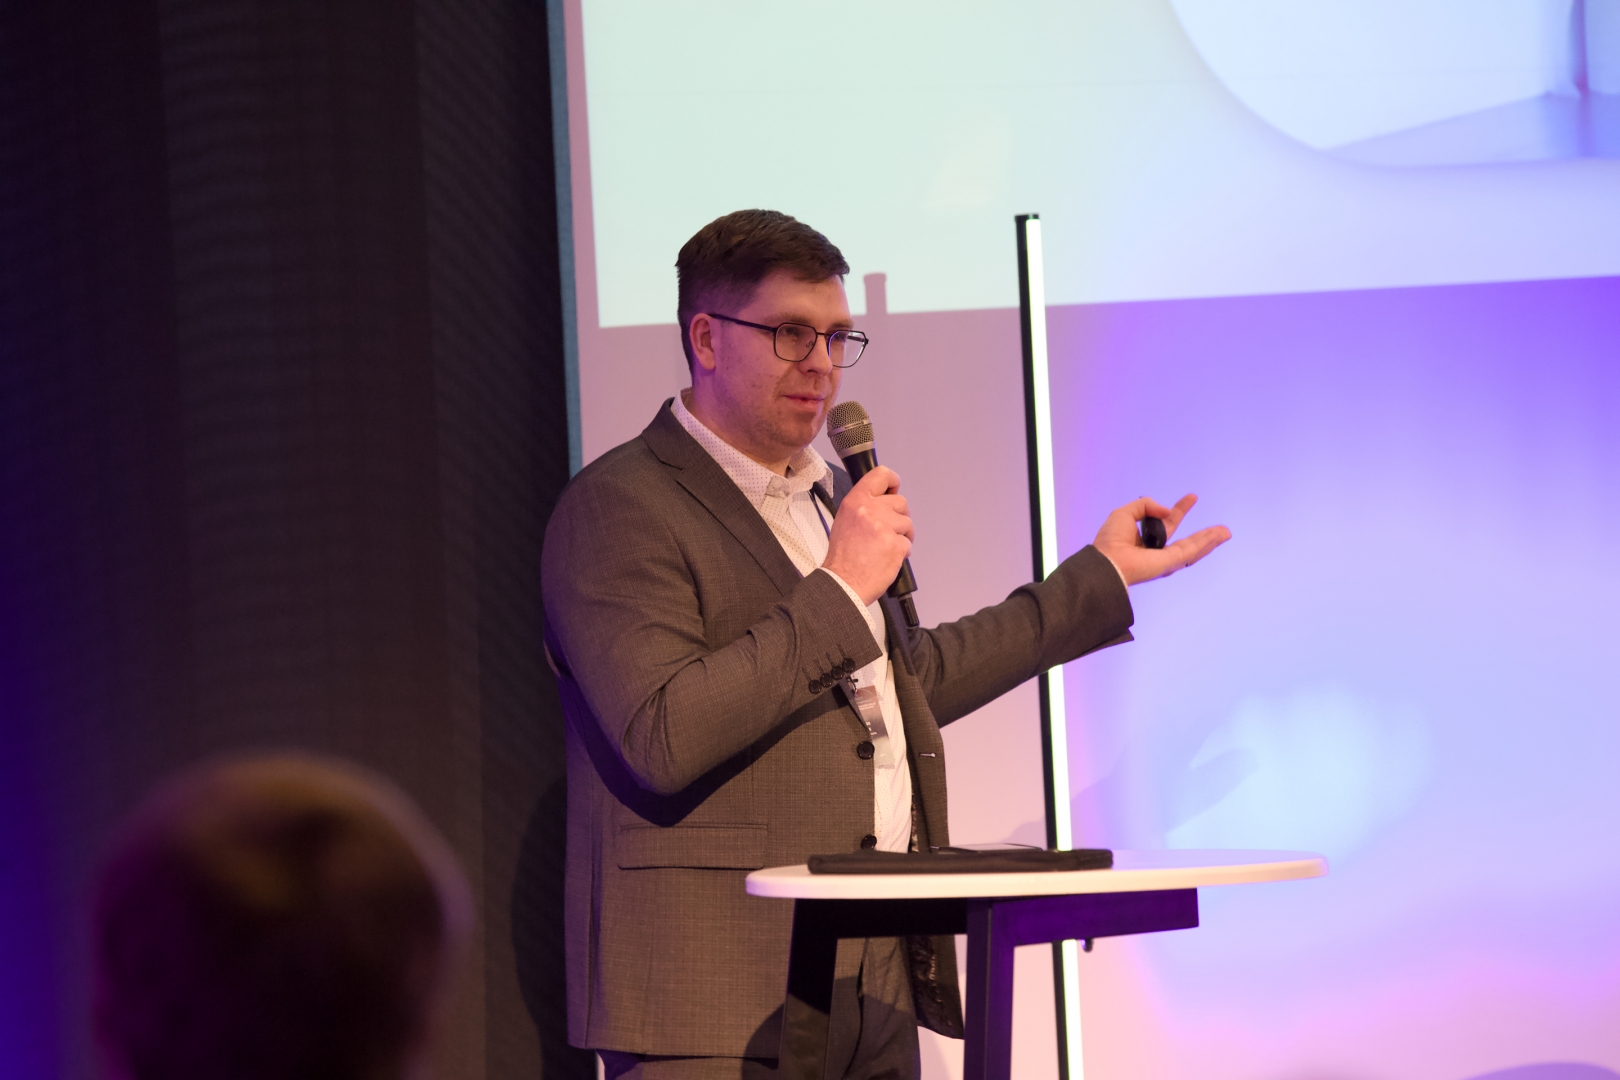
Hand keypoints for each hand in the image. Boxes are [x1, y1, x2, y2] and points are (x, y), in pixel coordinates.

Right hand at [822, 466, 913, 605]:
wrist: (843, 583)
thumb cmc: (843, 557)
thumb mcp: (844, 520)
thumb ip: (863, 506)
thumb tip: (883, 500)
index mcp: (855, 502)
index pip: (881, 475)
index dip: (892, 482)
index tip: (893, 490)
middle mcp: (870, 510)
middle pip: (900, 501)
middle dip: (898, 516)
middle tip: (887, 530)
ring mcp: (884, 527)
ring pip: (907, 523)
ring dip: (902, 535)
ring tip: (886, 547)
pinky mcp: (896, 545)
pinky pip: (908, 543)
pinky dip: (901, 552)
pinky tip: (887, 558)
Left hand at [1093, 494, 1229, 585]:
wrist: (1107, 560)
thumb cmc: (1110, 540)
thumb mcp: (1126, 513)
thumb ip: (1146, 505)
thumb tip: (1167, 511)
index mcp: (1146, 540)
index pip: (1169, 523)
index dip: (1180, 509)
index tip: (1192, 497)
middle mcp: (1158, 551)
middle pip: (1186, 540)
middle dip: (1204, 534)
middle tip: (1221, 527)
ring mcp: (1166, 559)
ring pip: (1194, 548)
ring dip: (1211, 540)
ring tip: (1226, 532)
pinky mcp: (1171, 563)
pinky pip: (1191, 550)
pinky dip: (1206, 542)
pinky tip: (1218, 536)